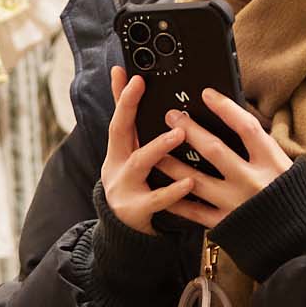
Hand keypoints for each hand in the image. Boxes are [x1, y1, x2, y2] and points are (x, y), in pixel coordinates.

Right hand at [100, 65, 194, 234]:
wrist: (126, 234)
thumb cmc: (137, 187)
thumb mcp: (133, 158)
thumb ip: (138, 132)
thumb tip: (142, 98)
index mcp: (118, 151)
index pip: (118, 115)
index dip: (122, 94)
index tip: (128, 72)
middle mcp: (116, 165)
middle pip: (118, 131)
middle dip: (127, 106)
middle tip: (142, 86)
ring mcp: (124, 188)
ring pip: (139, 163)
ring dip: (158, 146)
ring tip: (179, 134)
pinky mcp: (137, 211)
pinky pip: (156, 199)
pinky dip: (173, 190)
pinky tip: (189, 181)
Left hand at [153, 90, 294, 231]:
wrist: (299, 241)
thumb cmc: (292, 197)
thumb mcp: (285, 166)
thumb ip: (262, 148)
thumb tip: (236, 120)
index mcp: (271, 163)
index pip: (246, 128)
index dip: (225, 108)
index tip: (207, 94)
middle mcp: (252, 181)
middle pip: (215, 150)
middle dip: (189, 131)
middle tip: (171, 116)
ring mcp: (236, 203)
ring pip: (196, 180)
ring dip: (173, 164)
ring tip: (157, 152)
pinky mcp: (225, 223)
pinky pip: (194, 211)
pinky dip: (176, 200)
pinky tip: (161, 187)